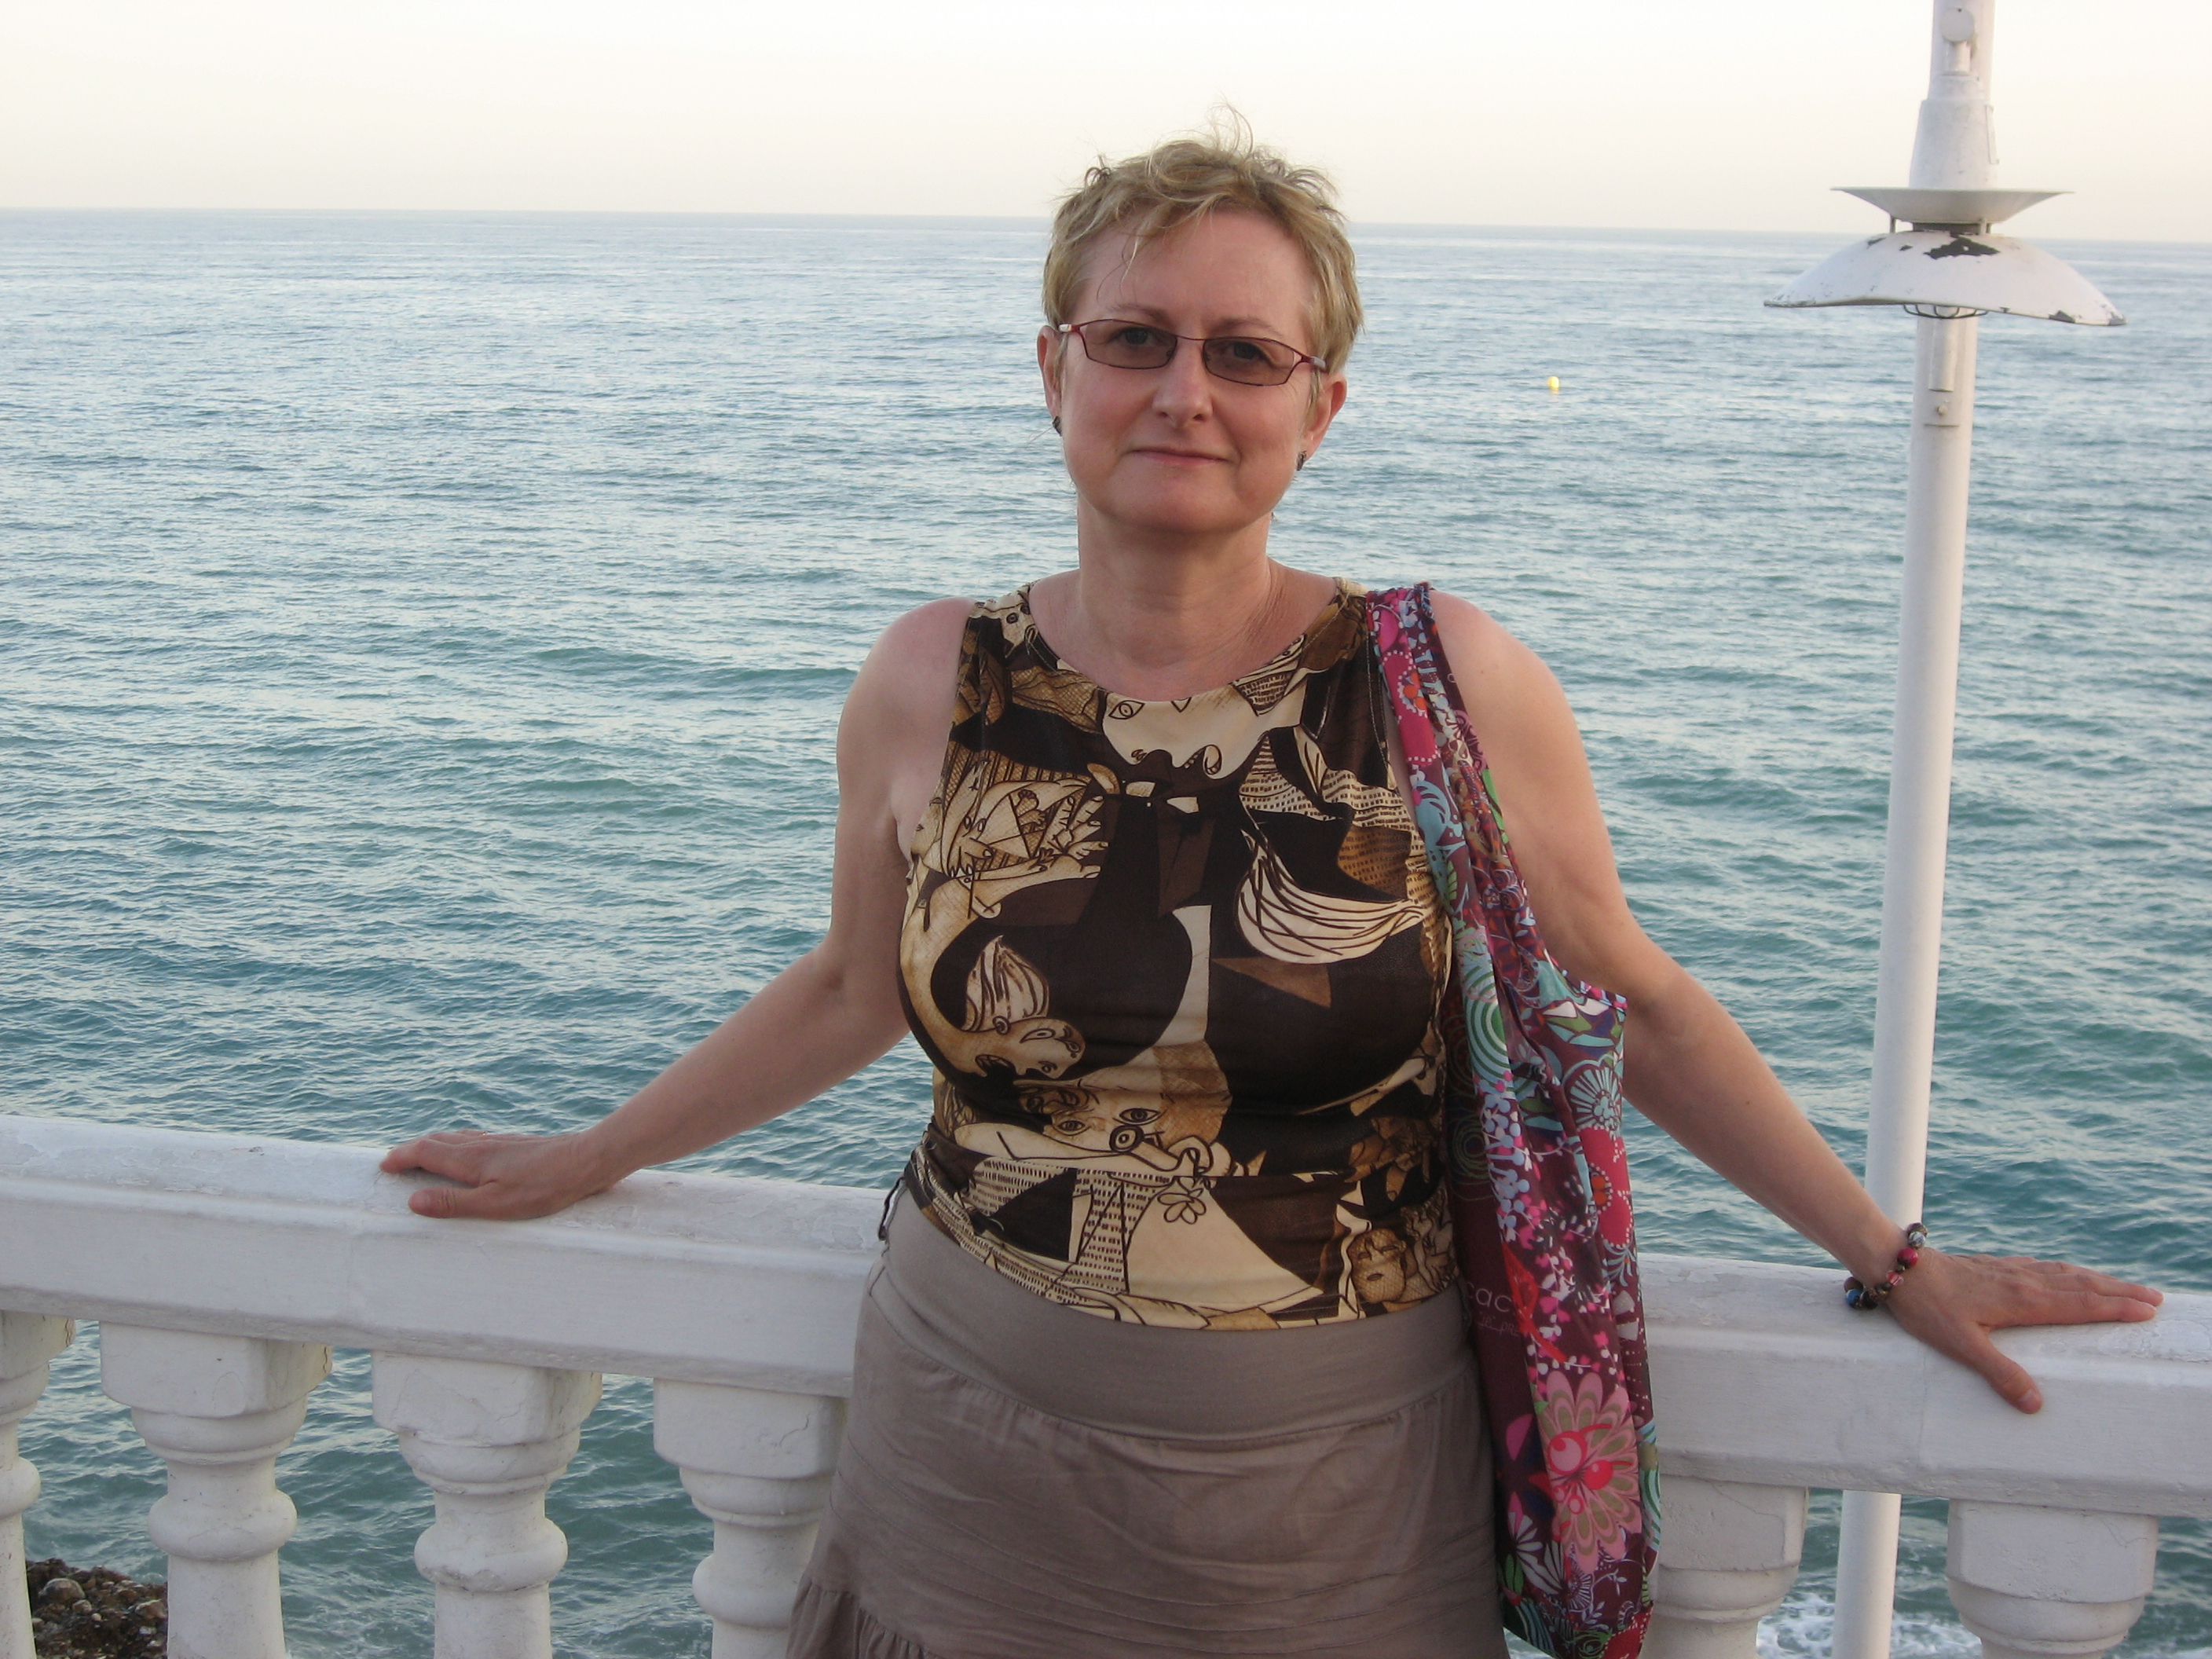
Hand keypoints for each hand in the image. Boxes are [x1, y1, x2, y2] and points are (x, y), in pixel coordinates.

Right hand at [379, 1129, 620, 1219]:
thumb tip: (413, 1201)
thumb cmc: (544, 1187)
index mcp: (470, 1159)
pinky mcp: (514, 1143)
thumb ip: (453, 1203)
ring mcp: (499, 1141)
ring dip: (432, 1144)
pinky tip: (467, 1151)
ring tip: (421, 1154)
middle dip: (411, 1149)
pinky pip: (474, 1139)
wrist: (586, 1161)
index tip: (383, 1165)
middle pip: (436, 1140)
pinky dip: (456, 1143)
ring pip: (455, 1137)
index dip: (401, 1158)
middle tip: (393, 1161)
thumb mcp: (495, 1204)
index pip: (425, 1152)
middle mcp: (480, 1144)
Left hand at [1883, 1249, 2162, 1412]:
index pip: (2081, 1305)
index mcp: (2024, 1301)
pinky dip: (2069, 1271)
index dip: (2116, 1308)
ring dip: (2100, 1279)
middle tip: (2156, 1298)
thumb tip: (2036, 1404)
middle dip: (2120, 1291)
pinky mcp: (1996, 1266)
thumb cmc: (1927, 1308)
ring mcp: (2011, 1270)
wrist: (1898, 1266)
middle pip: (2083, 1285)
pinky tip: (2070, 1273)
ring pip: (2066, 1273)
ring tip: (2127, 1286)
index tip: (2149, 1311)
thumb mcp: (1961, 1346)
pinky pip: (2045, 1266)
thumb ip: (2000, 1374)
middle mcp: (2024, 1281)